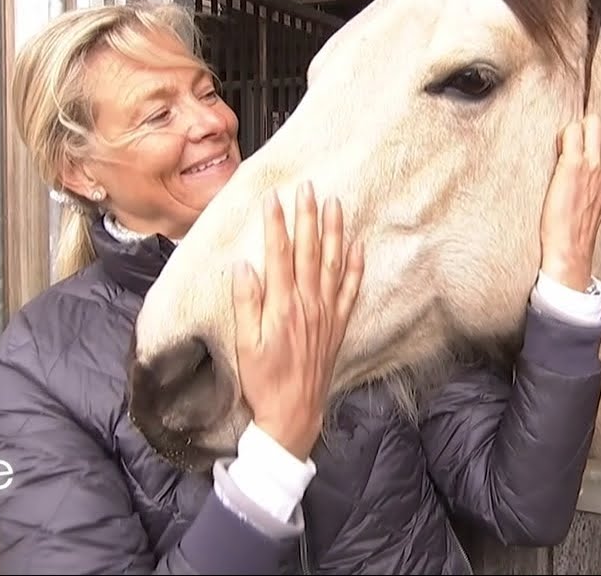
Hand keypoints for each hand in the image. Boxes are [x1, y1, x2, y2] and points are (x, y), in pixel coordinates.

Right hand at [231, 182, 364, 460]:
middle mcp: (308, 304)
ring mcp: (327, 313)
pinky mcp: (338, 325)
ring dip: (334, 232)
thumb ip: (246, 303)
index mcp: (282, 306)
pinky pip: (351, 290)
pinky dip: (355, 266)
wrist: (294, 414)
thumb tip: (243, 266)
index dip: (276, 224)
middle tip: (307, 187)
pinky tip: (357, 246)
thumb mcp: (245, 345)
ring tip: (334, 204)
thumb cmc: (264, 382)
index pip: (279, 255)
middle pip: (309, 251)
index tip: (273, 197)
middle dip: (307, 216)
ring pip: (333, 263)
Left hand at [538, 113, 600, 291]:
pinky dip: (561, 137)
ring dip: (574, 129)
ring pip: (590, 120)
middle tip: (573, 146)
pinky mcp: (574, 165)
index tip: (585, 145)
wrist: (571, 244)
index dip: (598, 129)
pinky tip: (558, 156)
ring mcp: (594, 163)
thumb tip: (594, 147)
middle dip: (587, 125)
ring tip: (564, 150)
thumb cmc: (579, 221)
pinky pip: (571, 131)